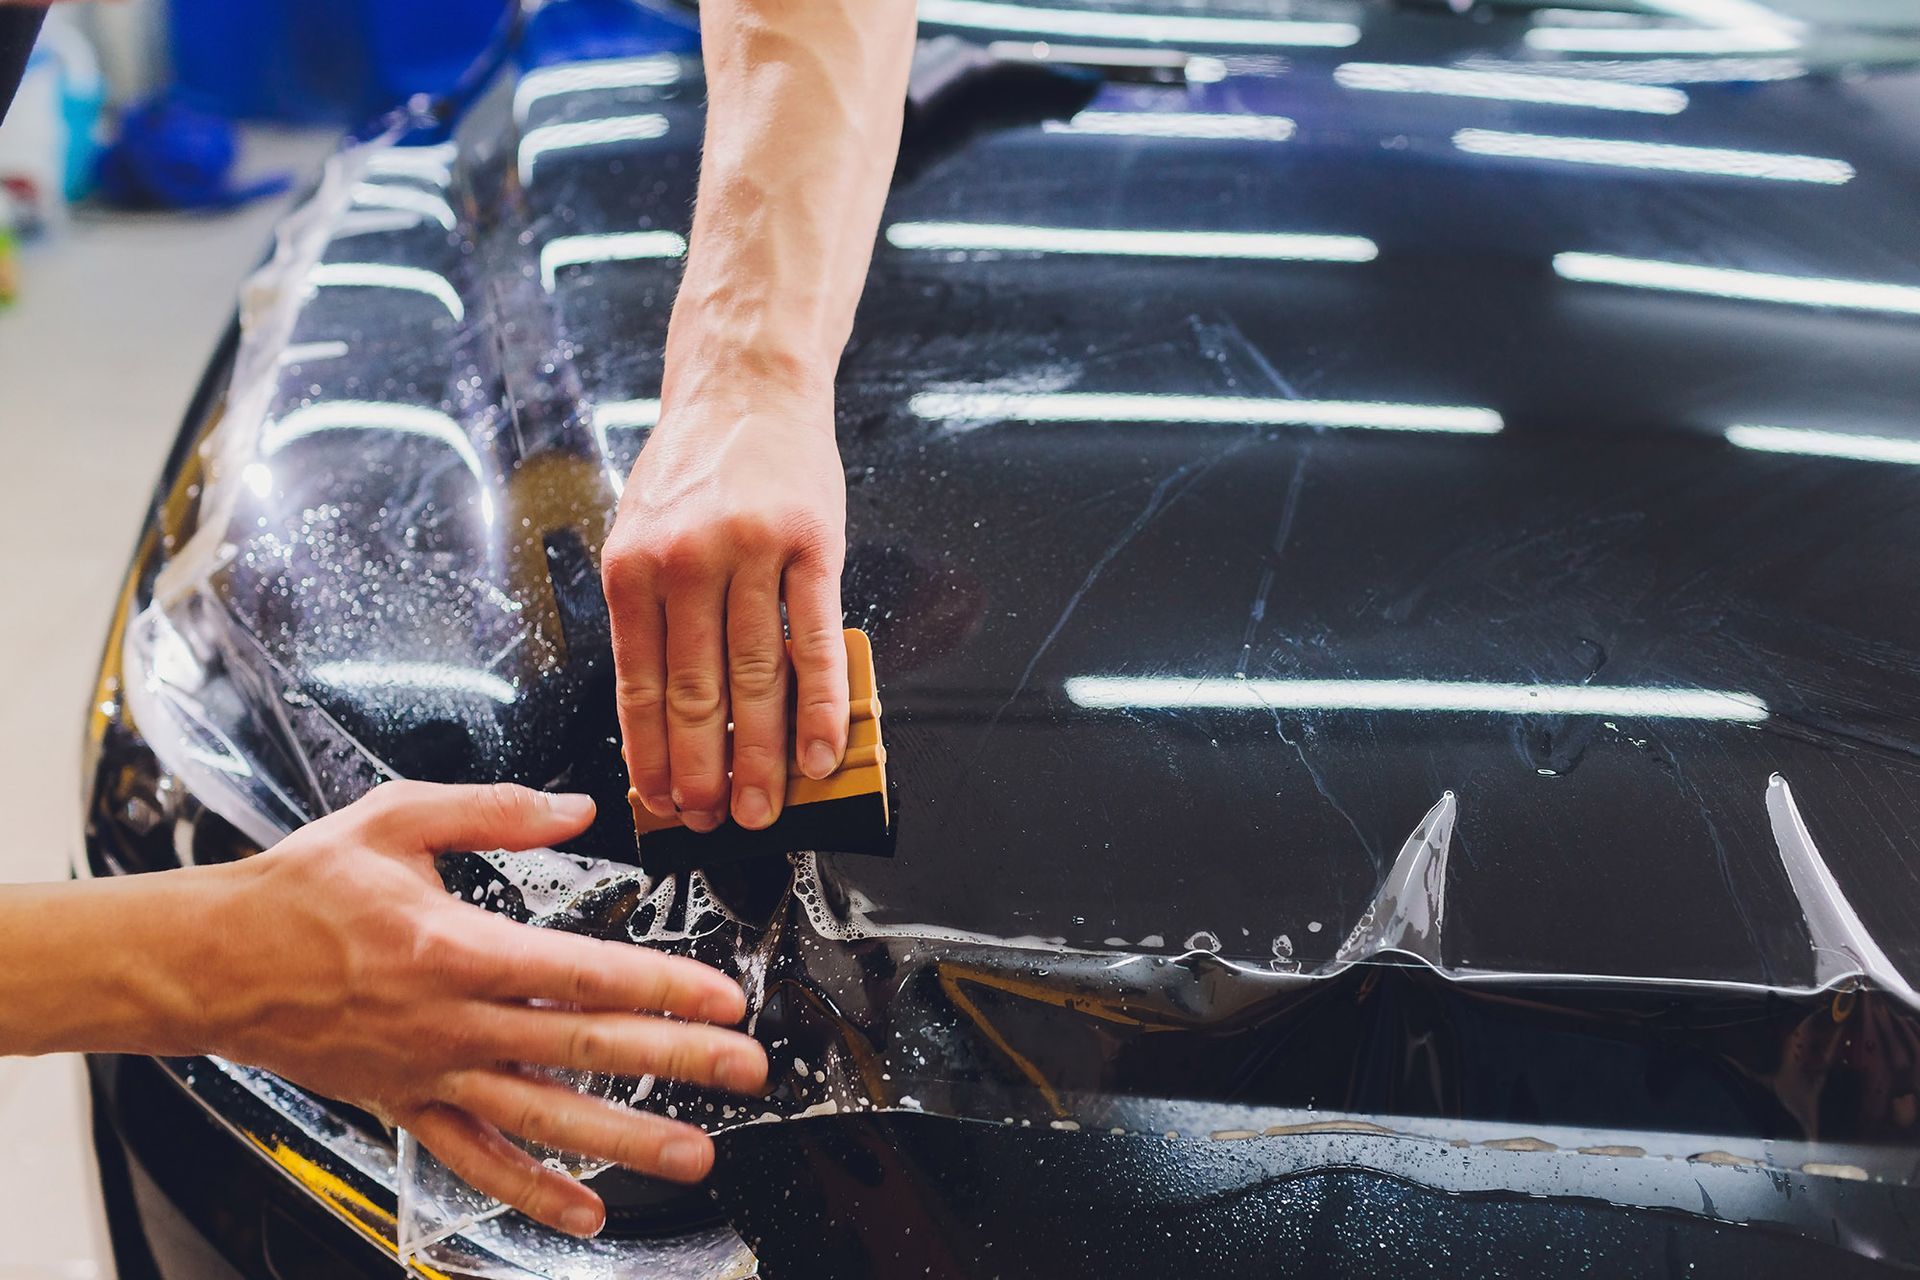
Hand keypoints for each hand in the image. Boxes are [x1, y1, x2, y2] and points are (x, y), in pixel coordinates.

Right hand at [199, 781, 767, 1237]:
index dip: (663, 986)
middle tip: (746, 1072)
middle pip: (585, 1048)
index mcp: (456, 948)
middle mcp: (451, 1022)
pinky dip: (532, 1192)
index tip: (724, 997)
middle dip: (677, 1061)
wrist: (210, 961)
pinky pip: (477, 1159)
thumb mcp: (395, 818)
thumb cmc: (300, 889)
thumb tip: (578, 808)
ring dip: (625, 1139)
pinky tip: (585, 1214)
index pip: (585, 974)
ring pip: (544, 1116)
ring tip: (695, 1154)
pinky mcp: (406, 1105)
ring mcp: (430, 1073)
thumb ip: (494, 811)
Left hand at [603, 371, 848, 832]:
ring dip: (760, 754)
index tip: (662, 806)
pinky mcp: (812, 544)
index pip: (638, 686)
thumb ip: (648, 615)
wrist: (747, 385)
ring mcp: (751, 551)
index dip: (651, 756)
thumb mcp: (641, 533)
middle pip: (695, 692)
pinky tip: (820, 749)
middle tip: (712, 823)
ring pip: (757, 676)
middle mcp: (685, 561)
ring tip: (763, 807)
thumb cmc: (695, 467)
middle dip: (703, 770)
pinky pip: (817, 638)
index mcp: (632, 568)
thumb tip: (659, 717)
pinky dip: (821, 703)